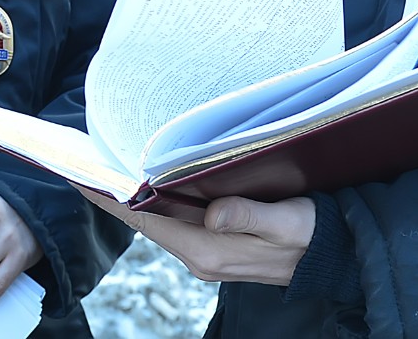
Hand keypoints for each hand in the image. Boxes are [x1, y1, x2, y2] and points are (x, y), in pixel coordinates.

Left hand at [80, 188, 313, 285]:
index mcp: (210, 250)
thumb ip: (248, 217)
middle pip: (146, 222)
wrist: (332, 256)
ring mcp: (207, 253)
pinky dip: (157, 203)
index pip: (148, 221)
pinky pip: (175, 223)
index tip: (85, 177)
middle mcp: (200, 256)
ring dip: (134, 198)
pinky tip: (150, 185)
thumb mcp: (287, 223)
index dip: (115, 200)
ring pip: (158, 222)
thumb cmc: (311, 235)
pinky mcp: (216, 246)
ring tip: (110, 168)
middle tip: (87, 162)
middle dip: (116, 195)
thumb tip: (210, 211)